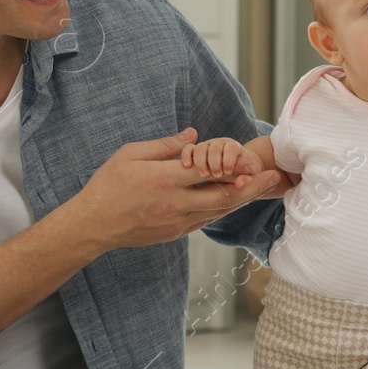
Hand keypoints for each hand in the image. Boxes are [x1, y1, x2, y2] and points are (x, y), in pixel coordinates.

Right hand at [68, 128, 281, 251]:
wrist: (94, 225)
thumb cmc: (109, 184)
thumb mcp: (132, 154)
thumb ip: (166, 146)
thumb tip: (194, 135)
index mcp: (165, 180)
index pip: (208, 171)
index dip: (234, 165)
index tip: (252, 158)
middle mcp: (176, 203)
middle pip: (223, 196)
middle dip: (251, 186)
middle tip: (273, 177)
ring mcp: (177, 221)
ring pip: (218, 211)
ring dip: (242, 199)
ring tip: (262, 188)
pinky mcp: (176, 233)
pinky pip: (206, 220)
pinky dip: (223, 209)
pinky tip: (235, 200)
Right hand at [180, 137, 264, 182]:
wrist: (235, 166)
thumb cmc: (243, 170)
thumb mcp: (249, 175)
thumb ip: (248, 178)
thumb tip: (239, 183)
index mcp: (233, 147)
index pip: (230, 148)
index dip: (229, 159)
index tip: (228, 171)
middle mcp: (219, 144)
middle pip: (214, 147)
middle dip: (215, 162)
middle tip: (218, 175)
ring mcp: (206, 146)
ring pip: (200, 148)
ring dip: (201, 162)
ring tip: (205, 175)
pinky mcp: (195, 151)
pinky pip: (188, 149)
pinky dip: (187, 155)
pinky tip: (187, 166)